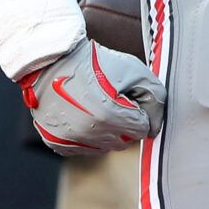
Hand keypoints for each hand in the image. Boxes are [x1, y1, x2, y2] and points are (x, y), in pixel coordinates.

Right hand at [20, 36, 163, 154]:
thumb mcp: (134, 70)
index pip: (142, 129)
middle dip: (125, 123)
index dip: (139, 111)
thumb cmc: (96, 62)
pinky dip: (87, 135)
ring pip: (104, 147)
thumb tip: (155, 127)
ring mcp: (71, 140)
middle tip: (112, 99)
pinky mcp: (56, 142)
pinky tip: (82, 114)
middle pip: (124, 141)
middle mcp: (88, 133)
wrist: (53, 59)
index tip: (127, 97)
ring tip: (96, 105)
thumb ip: (155, 98)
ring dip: (107, 131)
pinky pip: (83, 148)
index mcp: (110, 116)